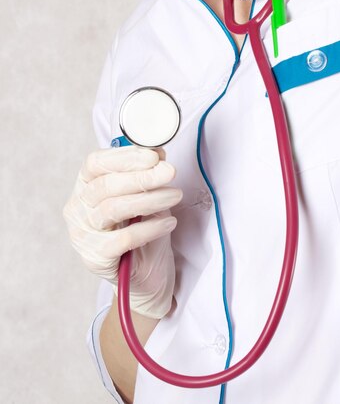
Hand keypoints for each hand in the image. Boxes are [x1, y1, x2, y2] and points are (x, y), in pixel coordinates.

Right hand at [63, 146, 182, 318]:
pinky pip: (124, 239)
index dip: (124, 157)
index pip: (95, 163)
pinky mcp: (95, 258)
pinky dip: (150, 228)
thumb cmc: (143, 228)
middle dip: (142, 176)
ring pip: (113, 209)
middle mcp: (77, 209)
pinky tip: (169, 222)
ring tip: (175, 195)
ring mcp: (82, 235)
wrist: (146, 274)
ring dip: (150, 199)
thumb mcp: (147, 195)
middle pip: (105, 186)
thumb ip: (148, 172)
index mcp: (85, 186)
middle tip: (170, 172)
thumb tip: (159, 153)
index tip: (153, 156)